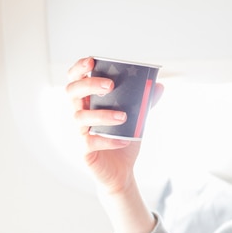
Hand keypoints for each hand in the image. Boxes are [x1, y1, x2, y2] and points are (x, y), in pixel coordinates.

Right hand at [66, 56, 163, 232]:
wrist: (122, 171)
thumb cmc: (123, 139)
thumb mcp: (136, 119)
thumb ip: (145, 103)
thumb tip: (160, 86)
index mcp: (88, 101)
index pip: (75, 79)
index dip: (79, 68)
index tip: (91, 61)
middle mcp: (78, 113)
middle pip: (72, 93)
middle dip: (88, 85)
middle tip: (110, 85)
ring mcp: (78, 132)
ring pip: (80, 118)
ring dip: (102, 115)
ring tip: (124, 117)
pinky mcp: (83, 150)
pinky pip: (89, 142)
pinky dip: (108, 140)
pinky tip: (125, 140)